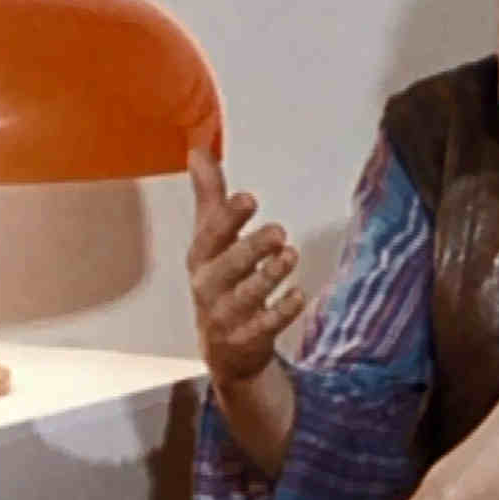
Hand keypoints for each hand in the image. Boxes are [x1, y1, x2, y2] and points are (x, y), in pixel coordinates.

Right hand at [186, 148, 304, 383]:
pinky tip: (299, 295)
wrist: (223, 348)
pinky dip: (282, 311)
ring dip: (270, 276)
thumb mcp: (211, 241)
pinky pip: (265, 325)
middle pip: (228, 266)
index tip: (249, 199)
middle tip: (278, 232)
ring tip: (290, 255)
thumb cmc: (219, 281)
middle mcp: (210, 287)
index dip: (228, 218)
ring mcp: (227, 316)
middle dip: (251, 249)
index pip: (210, 235)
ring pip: (248, 295)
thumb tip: (198, 151)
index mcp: (201, 259)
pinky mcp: (247, 338)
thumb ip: (210, 197)